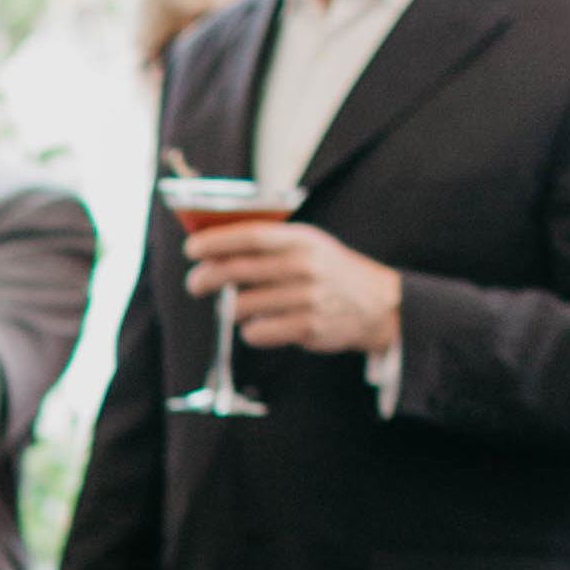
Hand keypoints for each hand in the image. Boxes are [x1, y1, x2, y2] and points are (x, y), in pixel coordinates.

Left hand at [182, 216, 403, 359]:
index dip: (215, 242)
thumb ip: (269, 244)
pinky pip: (258, 333)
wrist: (378, 304)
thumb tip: (214, 247)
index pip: (250, 236)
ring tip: (240, 307)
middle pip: (239, 270)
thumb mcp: (308, 245)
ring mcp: (307, 298)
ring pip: (243, 306)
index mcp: (301, 240)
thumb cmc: (330, 272)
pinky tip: (260, 325)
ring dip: (231, 309)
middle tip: (195, 283)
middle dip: (207, 277)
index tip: (191, 249)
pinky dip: (251, 332)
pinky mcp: (309, 327)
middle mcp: (304, 266)